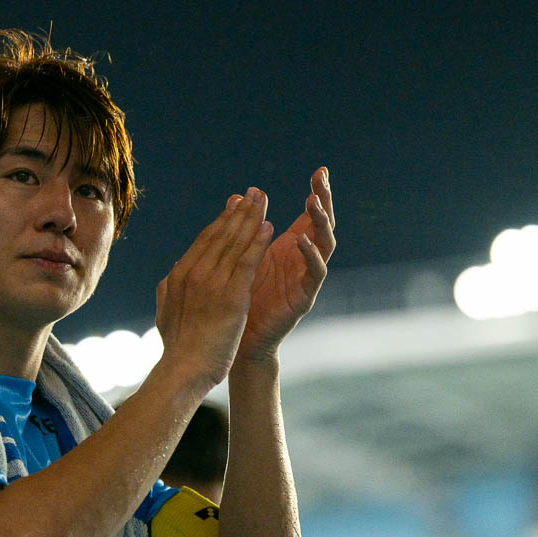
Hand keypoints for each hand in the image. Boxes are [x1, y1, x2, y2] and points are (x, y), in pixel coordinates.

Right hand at [155, 187, 273, 388]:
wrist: (183, 369)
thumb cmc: (177, 348)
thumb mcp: (165, 314)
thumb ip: (167, 292)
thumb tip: (169, 276)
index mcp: (179, 275)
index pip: (204, 241)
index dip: (221, 221)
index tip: (233, 206)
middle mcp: (194, 272)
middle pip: (220, 235)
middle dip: (238, 212)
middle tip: (253, 193)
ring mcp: (212, 283)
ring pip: (235, 243)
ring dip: (251, 219)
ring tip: (264, 201)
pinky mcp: (231, 296)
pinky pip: (248, 262)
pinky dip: (258, 242)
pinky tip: (270, 227)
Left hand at [235, 167, 335, 364]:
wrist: (241, 338)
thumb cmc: (243, 296)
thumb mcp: (245, 254)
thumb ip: (248, 227)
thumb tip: (240, 194)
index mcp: (292, 247)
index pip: (310, 215)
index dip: (318, 193)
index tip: (321, 170)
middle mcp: (304, 260)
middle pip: (322, 225)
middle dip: (324, 201)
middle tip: (322, 180)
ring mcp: (307, 278)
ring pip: (325, 245)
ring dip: (320, 223)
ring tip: (312, 202)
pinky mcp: (305, 297)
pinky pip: (314, 274)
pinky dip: (310, 256)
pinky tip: (302, 240)